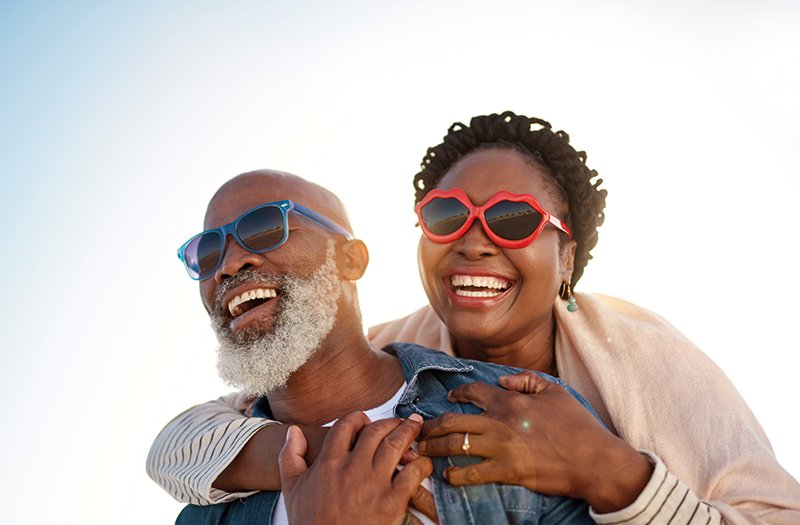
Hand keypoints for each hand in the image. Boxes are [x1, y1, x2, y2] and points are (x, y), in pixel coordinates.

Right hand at [278, 412, 436, 524]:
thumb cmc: (310, 524)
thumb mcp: (291, 489)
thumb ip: (290, 457)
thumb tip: (293, 432)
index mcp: (329, 462)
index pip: (347, 425)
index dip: (358, 418)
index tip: (365, 420)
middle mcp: (353, 467)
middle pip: (376, 431)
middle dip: (390, 422)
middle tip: (400, 421)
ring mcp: (374, 483)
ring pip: (396, 445)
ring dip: (408, 431)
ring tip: (416, 426)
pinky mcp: (392, 501)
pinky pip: (412, 473)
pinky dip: (421, 464)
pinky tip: (423, 462)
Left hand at [417, 372, 652, 512]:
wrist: (594, 460)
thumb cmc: (578, 425)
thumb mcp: (555, 391)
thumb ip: (527, 380)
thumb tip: (504, 381)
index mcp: (510, 401)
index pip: (473, 392)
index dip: (456, 394)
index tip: (449, 399)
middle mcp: (500, 422)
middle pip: (453, 421)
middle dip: (432, 426)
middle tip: (420, 431)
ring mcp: (501, 448)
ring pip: (456, 445)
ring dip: (435, 448)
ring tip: (423, 452)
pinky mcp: (507, 472)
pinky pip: (472, 473)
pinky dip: (455, 474)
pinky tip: (447, 475)